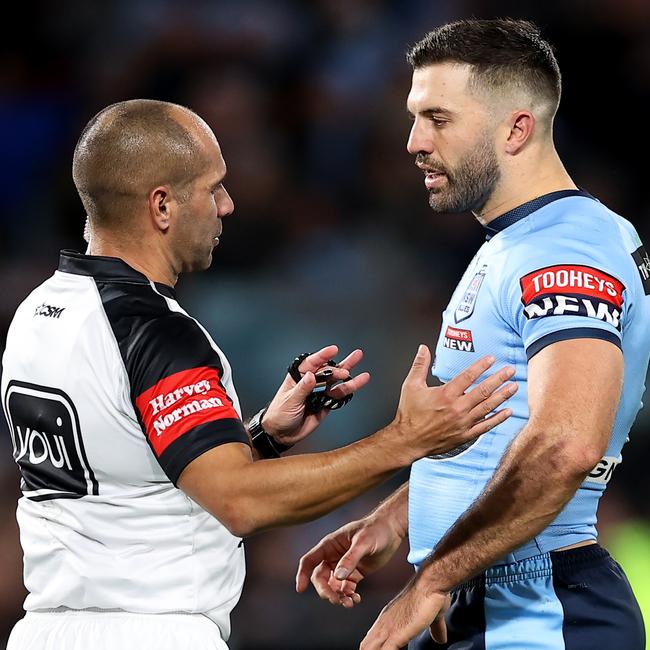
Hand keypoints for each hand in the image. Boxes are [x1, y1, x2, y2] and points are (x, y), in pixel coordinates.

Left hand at [262, 345, 369, 446]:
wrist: (282, 434)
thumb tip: (311, 375)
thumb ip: (302, 389)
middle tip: (349, 365)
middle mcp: (311, 382)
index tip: (333, 349)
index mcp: (298, 377)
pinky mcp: (326, 403)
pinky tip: (359, 381)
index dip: (323, 356)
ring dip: (348, 372)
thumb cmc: (279, 414)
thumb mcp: (289, 400)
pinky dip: (349, 388)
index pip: (311, 363)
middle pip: (328, 370)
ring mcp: (320, 392)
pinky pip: (339, 394)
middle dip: (339, 366)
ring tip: (358, 359)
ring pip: (336, 380)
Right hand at [296, 514, 404, 607]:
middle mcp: (333, 556)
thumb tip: (337, 577)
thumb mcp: (363, 542)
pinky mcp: (355, 573)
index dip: (302, 574)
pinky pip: (346, 589)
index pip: (309, 560)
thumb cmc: (376, 530)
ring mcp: (344, 566)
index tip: (300, 589)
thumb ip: (350, 559)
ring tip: (350, 603)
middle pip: (320, 578)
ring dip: (337, 597)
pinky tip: (356, 599)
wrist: (392, 529)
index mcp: (330, 545)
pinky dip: (348, 596)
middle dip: (326, 591)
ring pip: (333, 586)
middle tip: (337, 601)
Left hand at [360, 577, 449, 648]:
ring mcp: (387, 629)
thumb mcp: (433, 616)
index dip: (374, 649)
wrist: (430, 584)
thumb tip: (440, 638)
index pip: (371, 640)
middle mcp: (384, 623)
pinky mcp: (395, 635)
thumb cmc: (430, 594)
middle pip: (365, 645)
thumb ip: (435, 628)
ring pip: (369, 648)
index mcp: (388, 618)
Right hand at [392, 345, 516, 458]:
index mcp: (445, 394)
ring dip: (502, 396)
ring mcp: (463, 422)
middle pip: (483, 391)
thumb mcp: (411, 385)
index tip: (492, 359)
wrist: (408, 440)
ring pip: (488, 407)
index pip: (468, 376)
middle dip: (499, 379)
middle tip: (511, 371)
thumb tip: (423, 349)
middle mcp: (457, 408)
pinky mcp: (465, 435)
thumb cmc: (409, 414)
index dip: (481, 366)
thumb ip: (419, 365)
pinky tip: (507, 412)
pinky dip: (498, 419)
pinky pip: (485, 426)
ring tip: (513, 387)